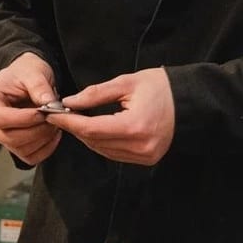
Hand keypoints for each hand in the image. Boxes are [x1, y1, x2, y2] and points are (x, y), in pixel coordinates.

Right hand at [0, 52, 62, 164]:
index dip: (23, 119)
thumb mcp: (33, 72)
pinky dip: (46, 148)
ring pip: (21, 149)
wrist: (27, 80)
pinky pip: (30, 157)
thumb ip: (39, 86)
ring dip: (43, 138)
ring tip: (55, 122)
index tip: (42, 112)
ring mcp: (0, 136)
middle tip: (55, 117)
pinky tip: (53, 133)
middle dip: (37, 129)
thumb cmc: (25, 73)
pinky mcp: (14, 146)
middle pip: (10, 137)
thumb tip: (48, 103)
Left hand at [45, 68, 175, 164]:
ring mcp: (145, 156)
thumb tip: (69, 102)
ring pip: (102, 150)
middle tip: (59, 114)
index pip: (91, 129)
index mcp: (135, 126)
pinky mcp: (147, 159)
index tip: (52, 113)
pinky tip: (93, 129)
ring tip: (74, 120)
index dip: (68, 122)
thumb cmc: (160, 87)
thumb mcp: (127, 83)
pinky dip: (101, 143)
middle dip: (74, 128)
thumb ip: (96, 94)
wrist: (191, 102)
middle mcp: (140, 147)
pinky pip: (115, 154)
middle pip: (95, 142)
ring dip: (86, 137)